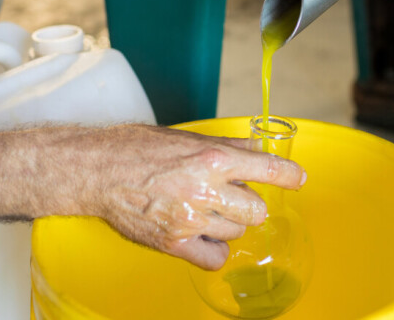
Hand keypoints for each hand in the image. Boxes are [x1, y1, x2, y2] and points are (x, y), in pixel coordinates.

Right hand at [0, 125, 306, 270]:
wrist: (96, 171)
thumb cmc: (135, 148)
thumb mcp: (184, 136)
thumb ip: (226, 145)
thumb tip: (258, 149)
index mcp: (212, 157)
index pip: (268, 170)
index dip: (289, 176)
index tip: (297, 180)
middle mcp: (206, 189)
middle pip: (256, 210)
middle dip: (249, 204)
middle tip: (230, 196)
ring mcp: (190, 219)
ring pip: (237, 232)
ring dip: (229, 223)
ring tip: (205, 210)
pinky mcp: (174, 242)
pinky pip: (214, 257)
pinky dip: (214, 248)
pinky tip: (203, 235)